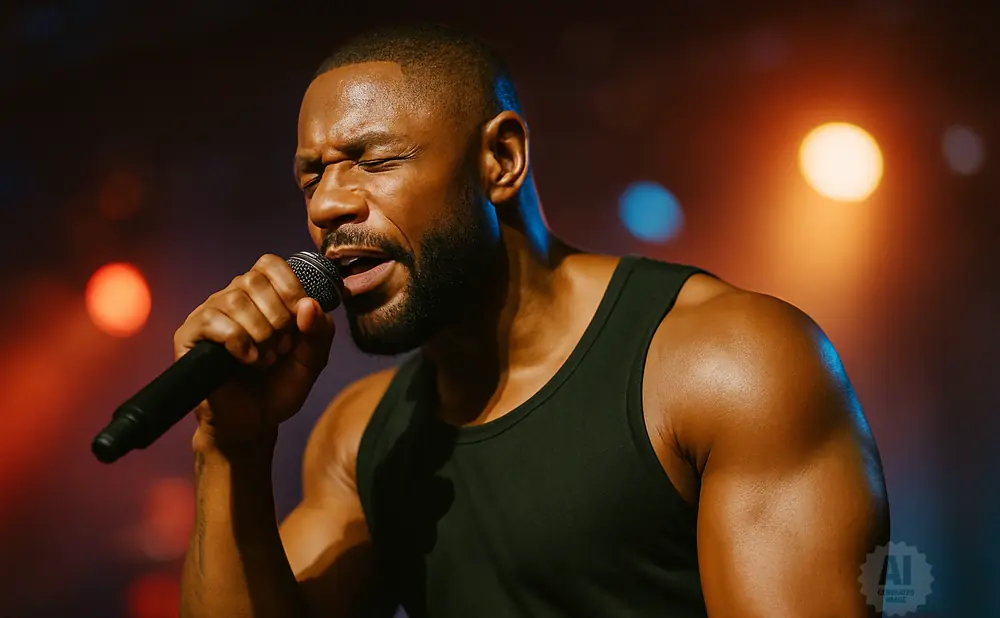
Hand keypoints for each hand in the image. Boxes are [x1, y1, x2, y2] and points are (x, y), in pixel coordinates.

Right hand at [173, 254, 334, 447]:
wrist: (254, 423)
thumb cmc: (279, 386)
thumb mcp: (312, 358)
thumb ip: (319, 331)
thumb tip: (309, 304)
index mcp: (262, 295)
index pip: (270, 263)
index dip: (290, 286)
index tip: (300, 319)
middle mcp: (232, 298)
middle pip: (252, 279)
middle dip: (277, 316)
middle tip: (281, 348)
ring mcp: (209, 315)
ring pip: (234, 300)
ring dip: (259, 332)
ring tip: (266, 358)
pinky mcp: (190, 336)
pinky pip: (214, 322)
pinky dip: (239, 342)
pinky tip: (247, 361)